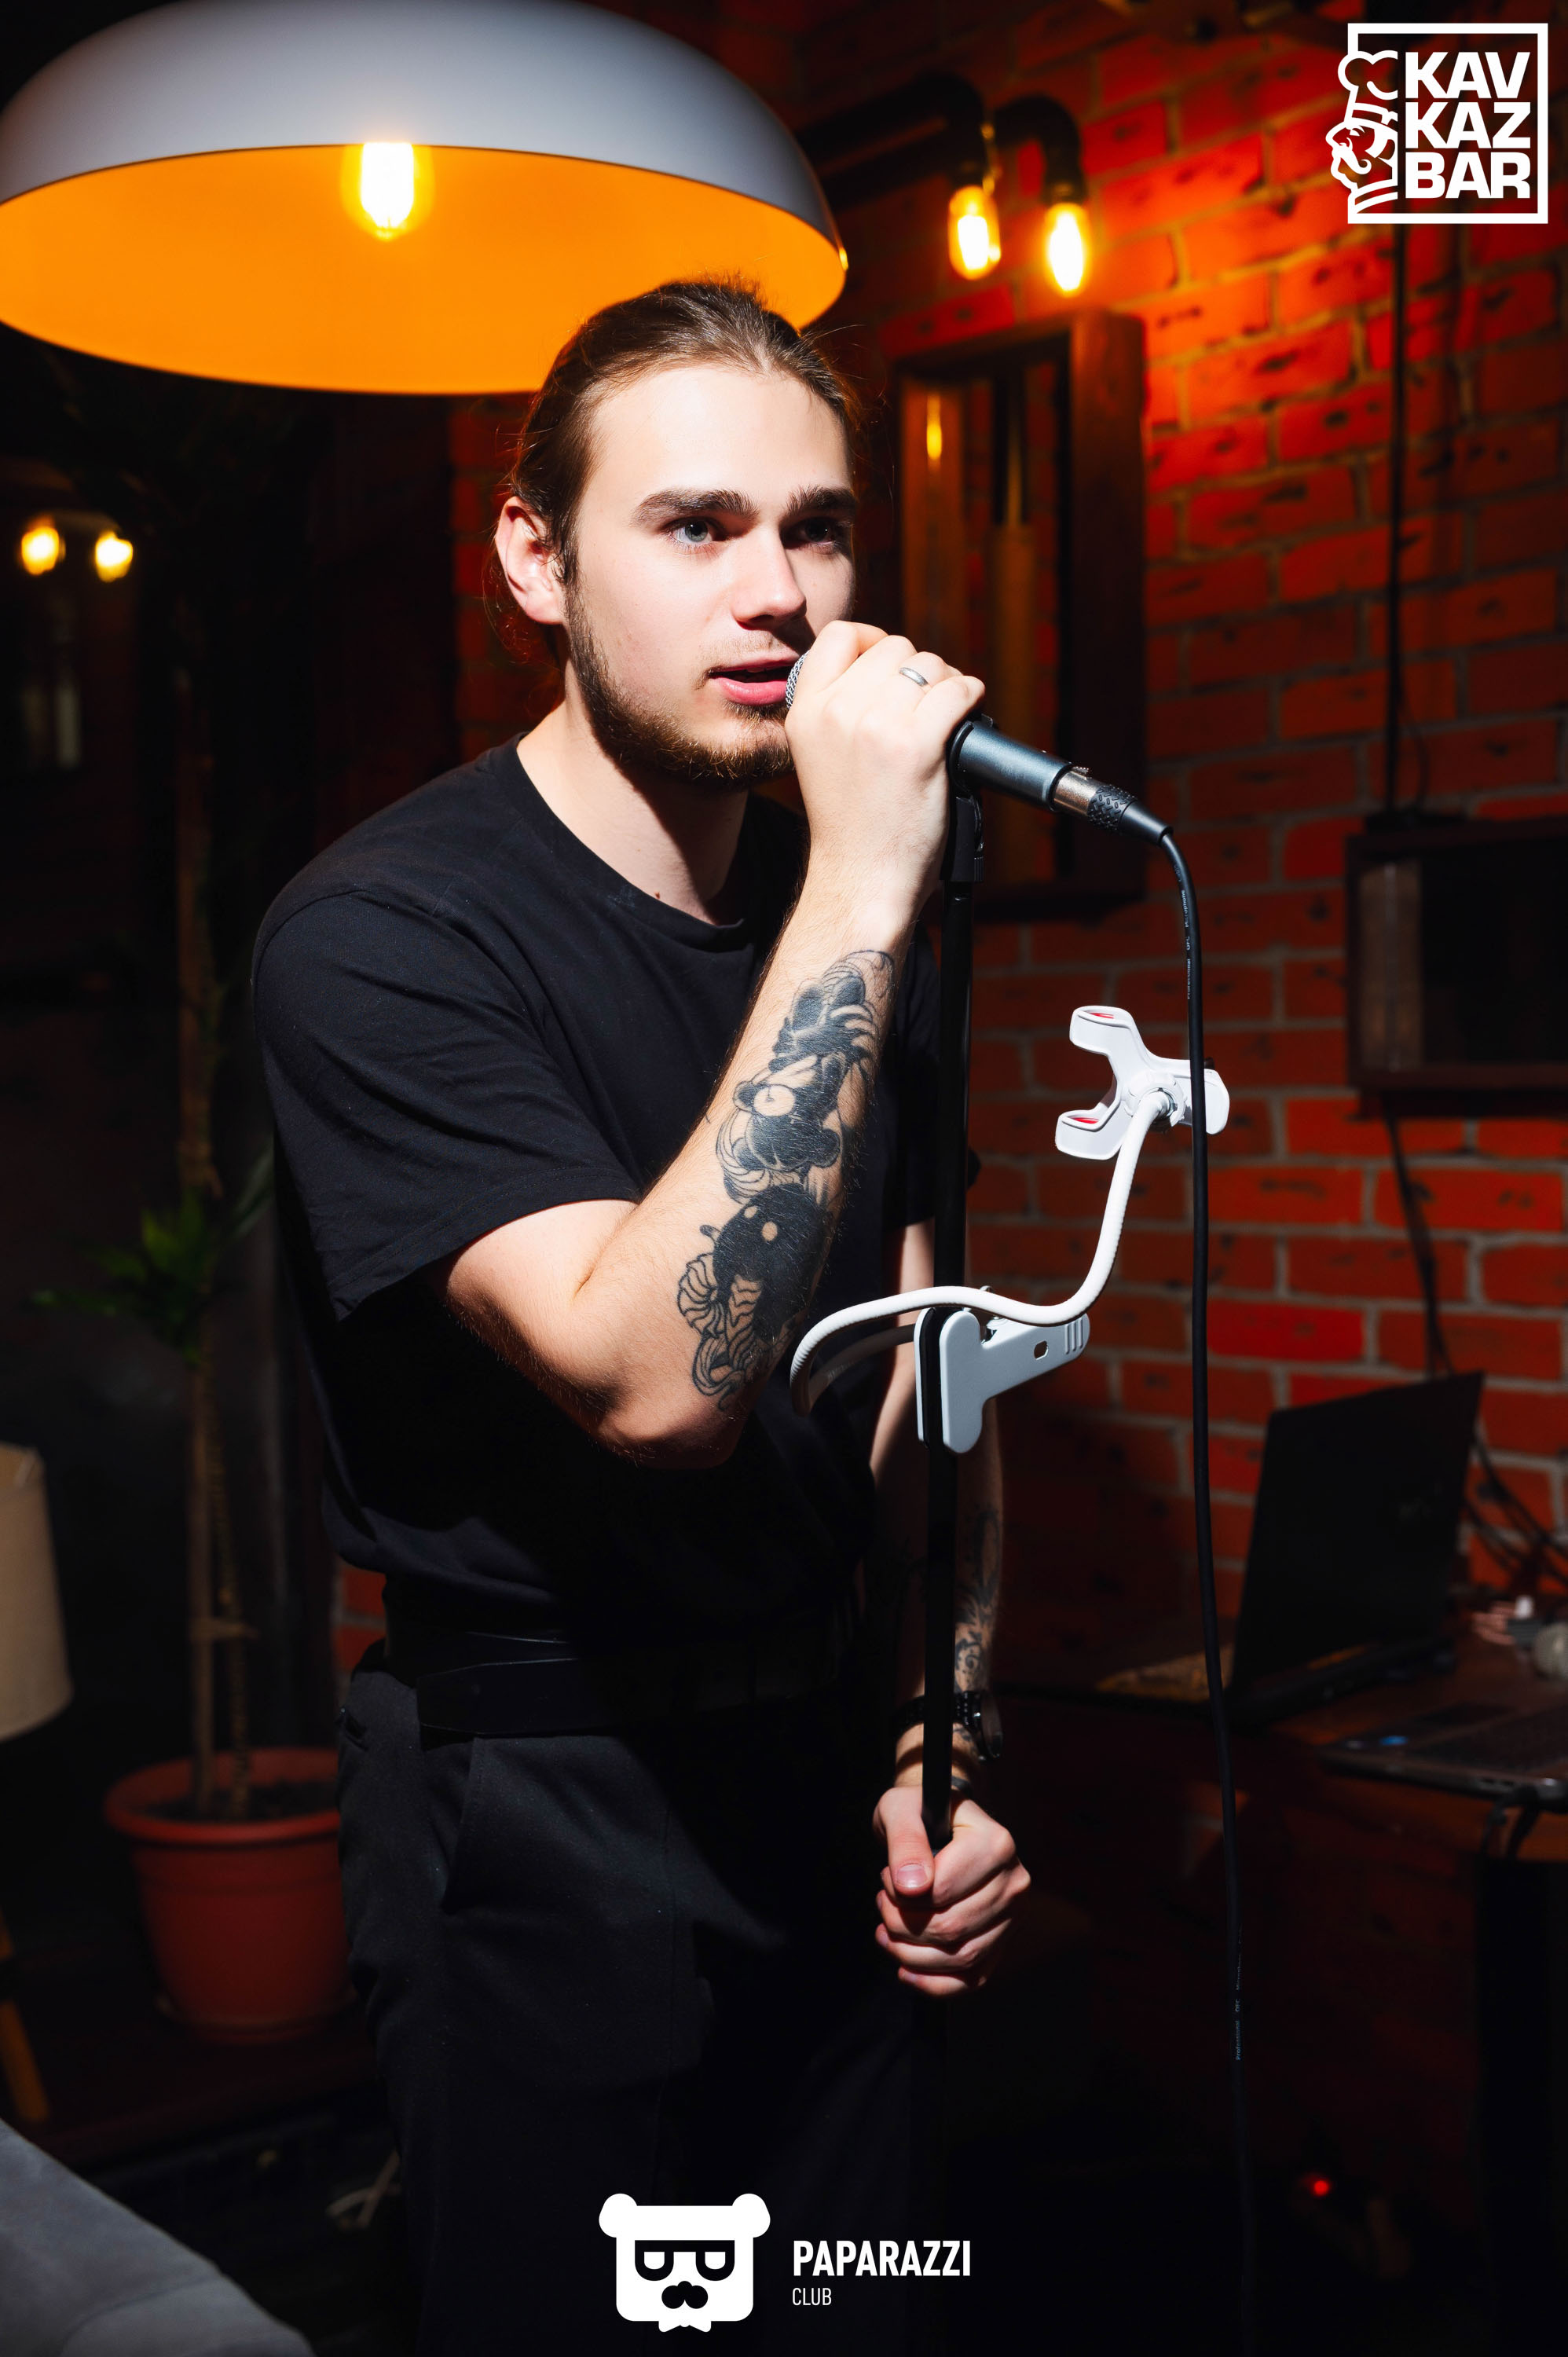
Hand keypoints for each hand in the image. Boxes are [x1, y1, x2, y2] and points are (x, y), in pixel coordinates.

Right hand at [784, 623, 983, 928]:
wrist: (861, 880)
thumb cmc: (852, 826)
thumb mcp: (821, 756)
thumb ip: (842, 709)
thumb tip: (893, 667)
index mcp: (805, 711)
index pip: (841, 634)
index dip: (873, 642)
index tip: (891, 668)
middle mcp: (836, 711)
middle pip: (894, 648)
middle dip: (917, 670)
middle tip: (925, 705)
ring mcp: (877, 726)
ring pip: (929, 666)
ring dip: (946, 685)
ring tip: (945, 717)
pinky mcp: (917, 746)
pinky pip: (958, 691)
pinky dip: (971, 697)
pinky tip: (967, 717)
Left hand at [872, 1781, 1028, 1998]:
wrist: (937, 1821)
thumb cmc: (918, 1812)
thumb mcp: (901, 1810)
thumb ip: (905, 1842)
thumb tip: (912, 1887)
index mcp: (996, 1844)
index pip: (944, 1891)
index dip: (902, 1896)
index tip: (885, 1879)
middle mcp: (1014, 1881)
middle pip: (953, 1927)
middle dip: (904, 1926)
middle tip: (882, 1904)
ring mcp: (1012, 1915)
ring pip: (962, 1958)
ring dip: (913, 1956)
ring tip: (886, 1932)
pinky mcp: (1002, 1940)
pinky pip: (973, 1979)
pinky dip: (935, 1984)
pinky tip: (904, 1971)